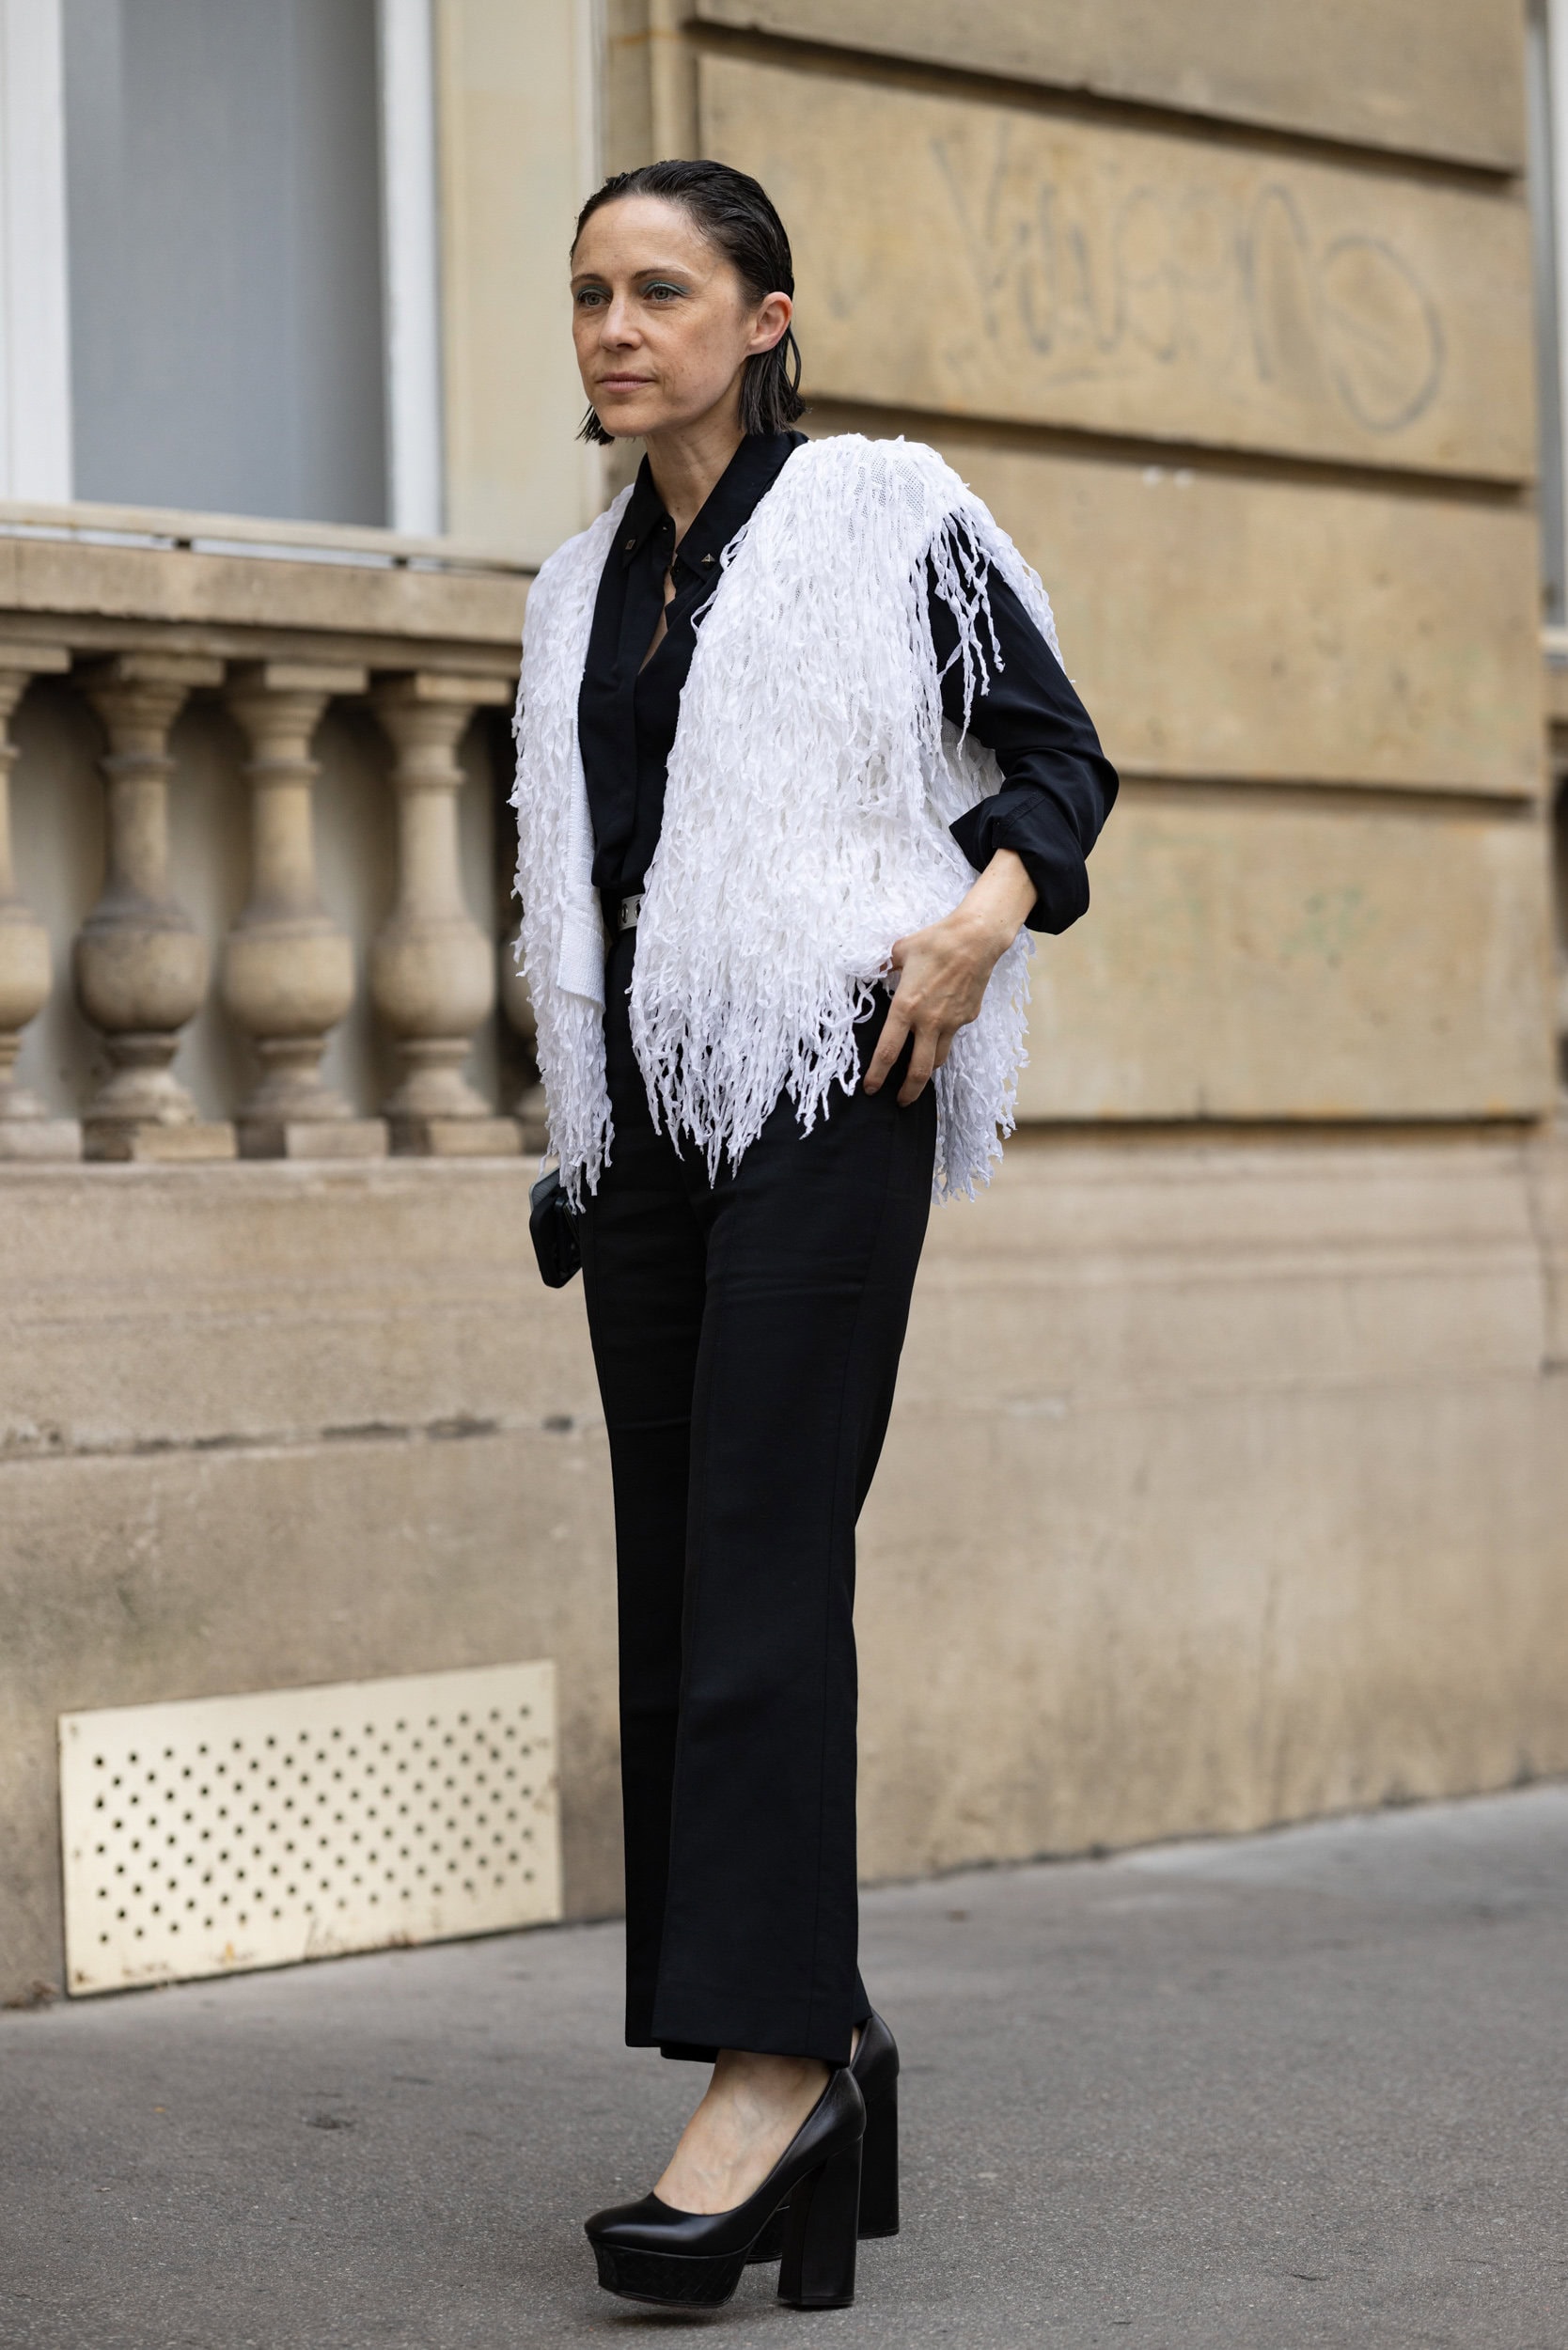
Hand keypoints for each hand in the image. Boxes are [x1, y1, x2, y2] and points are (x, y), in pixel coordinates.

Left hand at [863, 849, 1035, 1105]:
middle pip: (918, 1071)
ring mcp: (951, 1022)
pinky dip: (943, 1039)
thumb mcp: (899, 951)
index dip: (877, 1075)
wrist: (976, 939)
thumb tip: (878, 969)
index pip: (887, 1052)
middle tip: (900, 1101)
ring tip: (918, 1072)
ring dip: (926, 1070)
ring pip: (938, 1059)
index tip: (870, 1088)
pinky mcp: (968, 1018)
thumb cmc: (935, 942)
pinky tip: (939, 1028)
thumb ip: (886, 966)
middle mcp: (928, 1022)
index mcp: (906, 1008)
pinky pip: (952, 1035)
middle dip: (908, 1092)